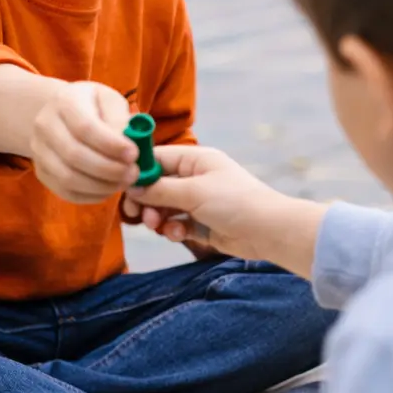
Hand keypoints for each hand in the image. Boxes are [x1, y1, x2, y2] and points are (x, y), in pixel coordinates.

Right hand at [30, 81, 137, 203]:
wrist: (62, 116)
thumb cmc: (94, 107)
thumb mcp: (110, 101)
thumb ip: (121, 119)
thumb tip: (130, 144)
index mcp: (65, 101)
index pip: (85, 128)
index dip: (111, 145)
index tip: (134, 154)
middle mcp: (45, 126)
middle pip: (74, 155)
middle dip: (109, 169)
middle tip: (133, 173)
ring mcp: (39, 151)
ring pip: (68, 178)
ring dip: (101, 186)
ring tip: (124, 182)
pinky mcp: (42, 173)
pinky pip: (66, 192)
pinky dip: (91, 196)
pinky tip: (109, 189)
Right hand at [122, 145, 326, 277]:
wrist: (269, 231)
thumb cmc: (235, 202)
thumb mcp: (193, 192)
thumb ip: (160, 189)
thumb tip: (132, 187)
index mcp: (196, 159)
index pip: (157, 159)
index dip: (138, 172)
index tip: (123, 187)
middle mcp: (196, 177)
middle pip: (157, 186)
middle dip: (146, 201)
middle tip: (138, 216)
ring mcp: (199, 201)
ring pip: (164, 208)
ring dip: (159, 218)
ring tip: (160, 226)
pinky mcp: (203, 223)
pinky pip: (177, 224)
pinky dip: (174, 230)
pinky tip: (180, 234)